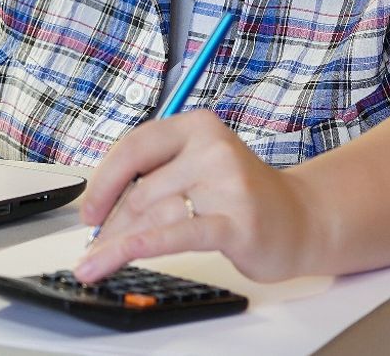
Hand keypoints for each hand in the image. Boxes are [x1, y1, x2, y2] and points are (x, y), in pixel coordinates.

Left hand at [75, 111, 325, 283]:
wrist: (302, 219)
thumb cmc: (240, 196)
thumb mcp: (198, 167)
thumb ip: (156, 176)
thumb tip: (100, 209)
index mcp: (198, 126)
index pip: (133, 147)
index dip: (102, 182)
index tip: (87, 211)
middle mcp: (213, 148)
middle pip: (140, 189)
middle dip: (112, 224)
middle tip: (96, 248)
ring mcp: (227, 185)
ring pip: (153, 215)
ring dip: (119, 243)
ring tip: (99, 262)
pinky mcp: (237, 222)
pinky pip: (179, 233)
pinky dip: (144, 244)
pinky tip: (121, 254)